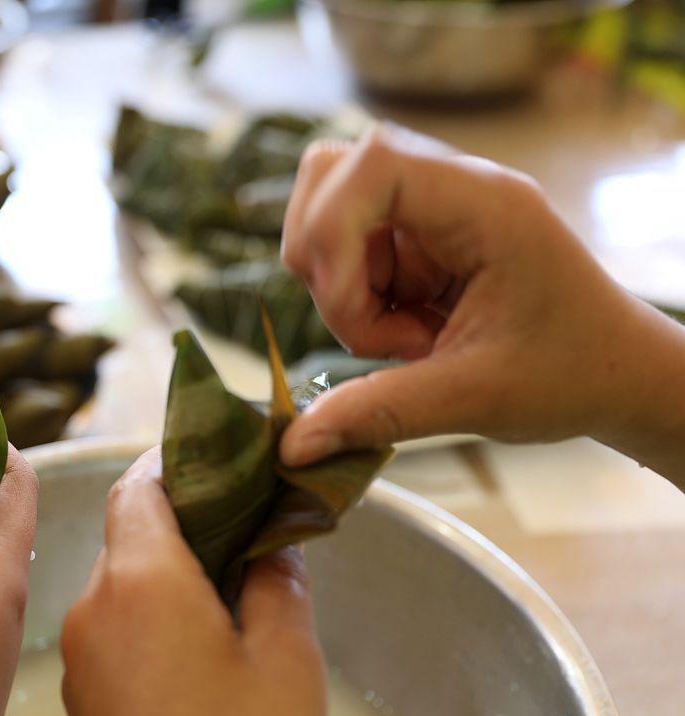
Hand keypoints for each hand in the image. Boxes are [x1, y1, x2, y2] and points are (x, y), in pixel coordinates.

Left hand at [60, 447, 325, 715]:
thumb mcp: (286, 661)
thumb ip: (280, 584)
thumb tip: (275, 542)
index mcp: (141, 581)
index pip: (137, 486)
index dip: (175, 464)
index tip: (218, 459)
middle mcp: (94, 608)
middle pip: (131, 536)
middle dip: (184, 528)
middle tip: (242, 530)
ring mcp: (80, 655)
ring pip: (122, 588)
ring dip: (167, 581)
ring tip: (229, 597)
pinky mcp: (81, 694)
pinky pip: (113, 634)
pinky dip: (149, 625)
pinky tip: (198, 650)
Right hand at [279, 126, 684, 482]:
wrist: (617, 376)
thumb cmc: (574, 373)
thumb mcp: (474, 398)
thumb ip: (378, 412)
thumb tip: (294, 445)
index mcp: (485, 205)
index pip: (372, 164)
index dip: (331, 228)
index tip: (347, 305)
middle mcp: (453, 191)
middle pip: (331, 177)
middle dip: (324, 263)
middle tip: (370, 330)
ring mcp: (430, 212)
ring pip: (327, 217)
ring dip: (339, 288)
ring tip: (399, 338)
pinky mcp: (416, 239)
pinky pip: (347, 253)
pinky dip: (355, 301)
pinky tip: (405, 335)